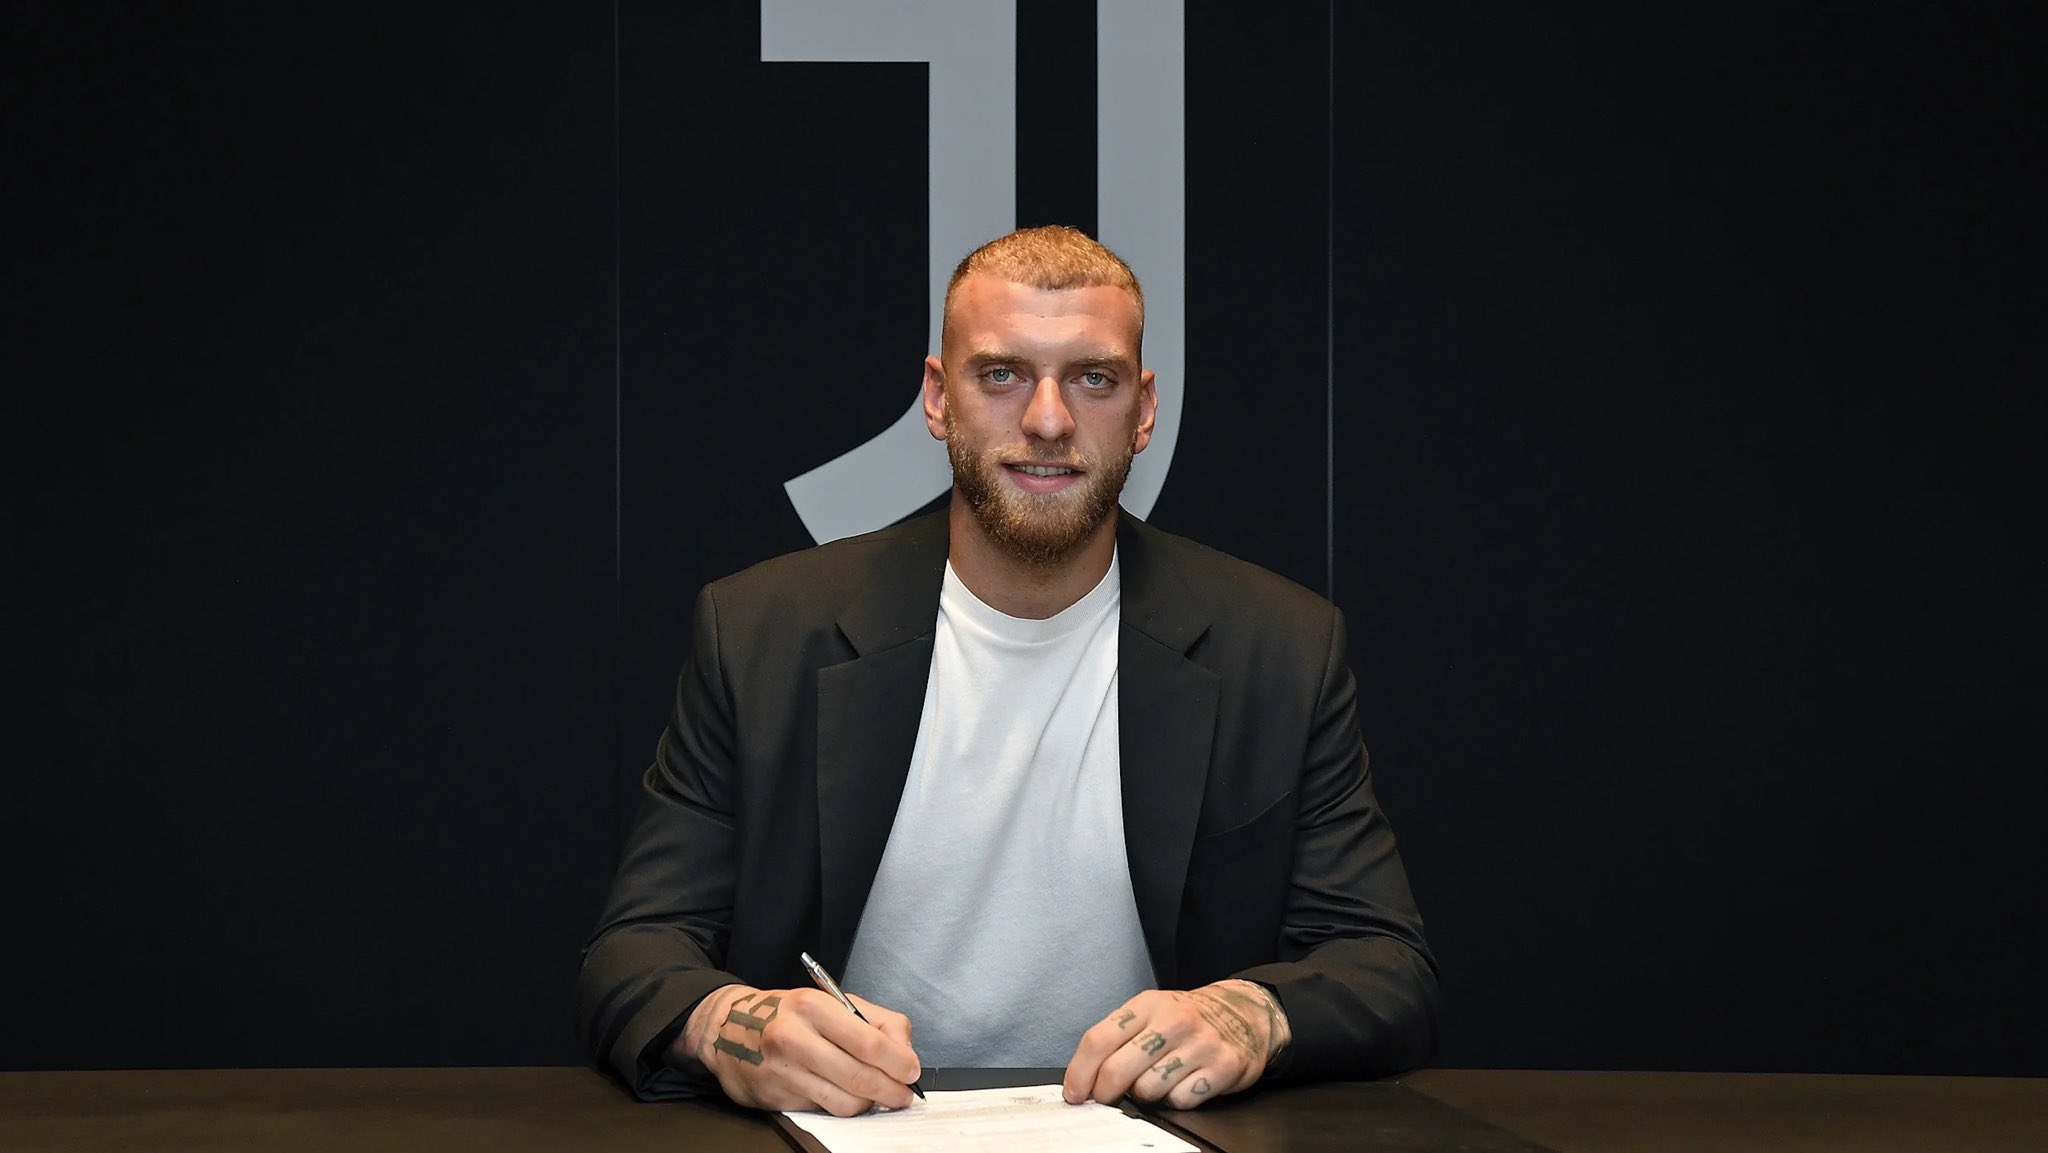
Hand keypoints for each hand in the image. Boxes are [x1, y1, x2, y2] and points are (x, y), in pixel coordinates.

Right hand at [674, 984, 920, 1115]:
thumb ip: (876, 1022)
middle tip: (902, 1095)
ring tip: (873, 1096)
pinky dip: (839, 1106)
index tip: (911, 1072)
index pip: (869, 1043)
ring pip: (844, 1103)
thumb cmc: (790, 1015)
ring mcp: (781, 1071)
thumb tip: (906, 1054)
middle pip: (860, 1078)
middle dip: (891, 1092)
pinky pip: (822, 1111)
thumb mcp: (832, 1003)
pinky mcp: (774, 1098)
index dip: (898, 1063)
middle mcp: (793, 1037)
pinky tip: (839, 1093)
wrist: (728, 1028)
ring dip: (867, 1105)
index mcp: (813, 1006)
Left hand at [1062, 980, 1289, 1109]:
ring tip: (1157, 1081)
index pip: (1098, 1040)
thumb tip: (1084, 1078)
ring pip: (1148, 1090)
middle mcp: (1174, 1021)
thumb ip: (1119, 1038)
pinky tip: (1184, 1084)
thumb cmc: (1187, 1018)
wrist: (1245, 1012)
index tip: (1074, 1093)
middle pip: (1118, 1070)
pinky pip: (1181, 1101)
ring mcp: (1200, 1044)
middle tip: (1106, 1097)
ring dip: (1146, 1095)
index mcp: (1148, 1005)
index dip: (1080, 1073)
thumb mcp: (1151, 1012)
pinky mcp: (1224, 1067)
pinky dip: (1176, 1100)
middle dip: (1105, 1092)